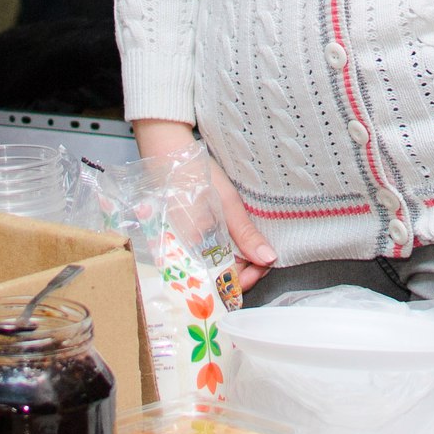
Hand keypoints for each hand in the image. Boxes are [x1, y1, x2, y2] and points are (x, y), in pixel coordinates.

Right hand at [133, 118, 276, 291]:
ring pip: (212, 269)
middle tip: (262, 254)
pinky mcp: (181, 240)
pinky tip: (232, 242)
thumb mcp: (226, 203)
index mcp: (192, 250)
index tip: (266, 263)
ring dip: (234, 262)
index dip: (249, 277)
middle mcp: (183, 256)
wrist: (165, 151)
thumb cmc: (193, 175)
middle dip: (244, 271)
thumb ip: (245, 234)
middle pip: (218, 279)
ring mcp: (180, 248)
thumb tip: (268, 259)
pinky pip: (203, 257)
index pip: (224, 282)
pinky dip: (221, 253)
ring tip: (249, 246)